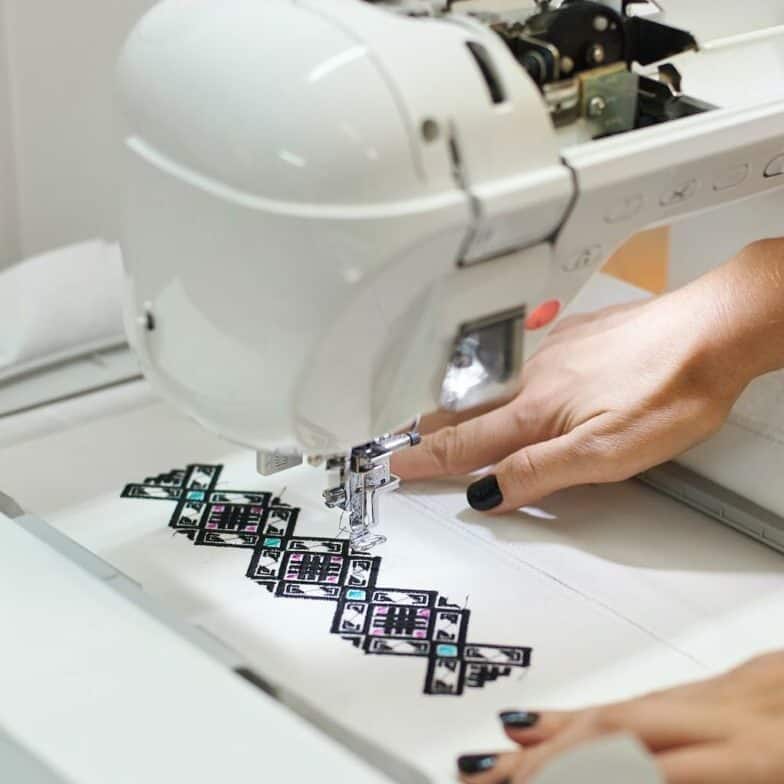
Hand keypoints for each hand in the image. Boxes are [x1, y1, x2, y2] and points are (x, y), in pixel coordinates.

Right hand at [393, 240, 783, 512]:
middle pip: (470, 410)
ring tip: (446, 415)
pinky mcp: (578, 336)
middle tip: (406, 440)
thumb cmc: (671, 390)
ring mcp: (556, 352)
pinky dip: (504, 379)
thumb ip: (540, 472)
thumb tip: (489, 491)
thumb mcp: (606, 454)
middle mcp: (536, 378)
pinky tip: (513, 377)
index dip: (429, 459)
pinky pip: (526, 361)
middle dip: (432, 429)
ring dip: (466, 405)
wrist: (713, 331)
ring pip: (496, 385)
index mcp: (537, 411)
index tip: (400, 465)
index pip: (467, 444)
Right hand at [456, 652, 783, 782]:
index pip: (638, 770)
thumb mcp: (778, 774)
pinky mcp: (731, 678)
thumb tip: (624, 777)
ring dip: (549, 743)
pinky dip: (584, 718)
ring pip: (617, 711)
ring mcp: (734, 687)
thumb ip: (696, 778)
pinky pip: (641, 699)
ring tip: (496, 768)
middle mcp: (741, 710)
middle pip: (614, 735)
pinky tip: (538, 725)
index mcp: (766, 752)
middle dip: (544, 766)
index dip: (573, 782)